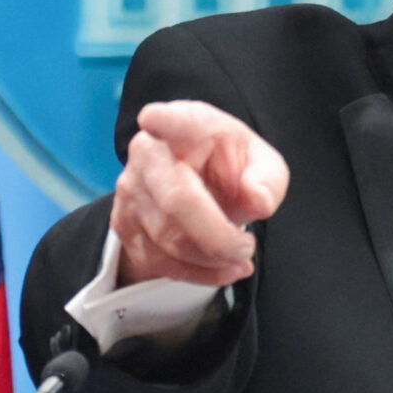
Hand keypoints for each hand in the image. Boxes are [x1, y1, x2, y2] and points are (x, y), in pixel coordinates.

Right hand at [111, 100, 288, 287]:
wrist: (197, 189)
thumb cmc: (230, 168)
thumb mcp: (261, 165)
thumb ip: (267, 178)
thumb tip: (258, 200)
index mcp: (187, 126)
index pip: (170, 120)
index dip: (163, 121)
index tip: (153, 119)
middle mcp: (149, 154)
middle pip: (176, 200)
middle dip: (217, 236)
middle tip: (245, 248)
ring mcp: (131, 191)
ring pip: (168, 239)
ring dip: (211, 259)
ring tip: (238, 257)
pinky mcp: (124, 225)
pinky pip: (160, 261)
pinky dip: (198, 273)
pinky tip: (222, 268)